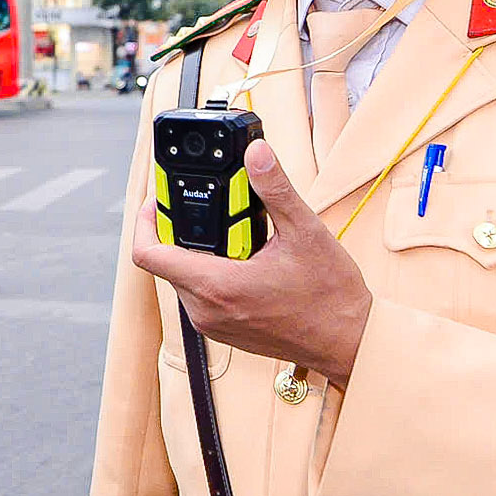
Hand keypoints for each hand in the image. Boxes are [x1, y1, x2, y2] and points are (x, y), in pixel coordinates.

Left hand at [131, 140, 371, 389]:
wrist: (349, 342)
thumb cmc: (331, 299)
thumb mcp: (305, 233)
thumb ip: (275, 189)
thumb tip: (256, 153)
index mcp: (217, 287)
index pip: (148, 254)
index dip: (146, 220)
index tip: (161, 199)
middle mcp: (205, 311)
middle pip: (166, 260)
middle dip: (184, 229)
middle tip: (216, 208)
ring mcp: (212, 324)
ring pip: (183, 277)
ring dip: (200, 251)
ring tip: (237, 233)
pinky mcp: (222, 330)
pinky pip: (200, 294)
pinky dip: (212, 271)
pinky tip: (244, 258)